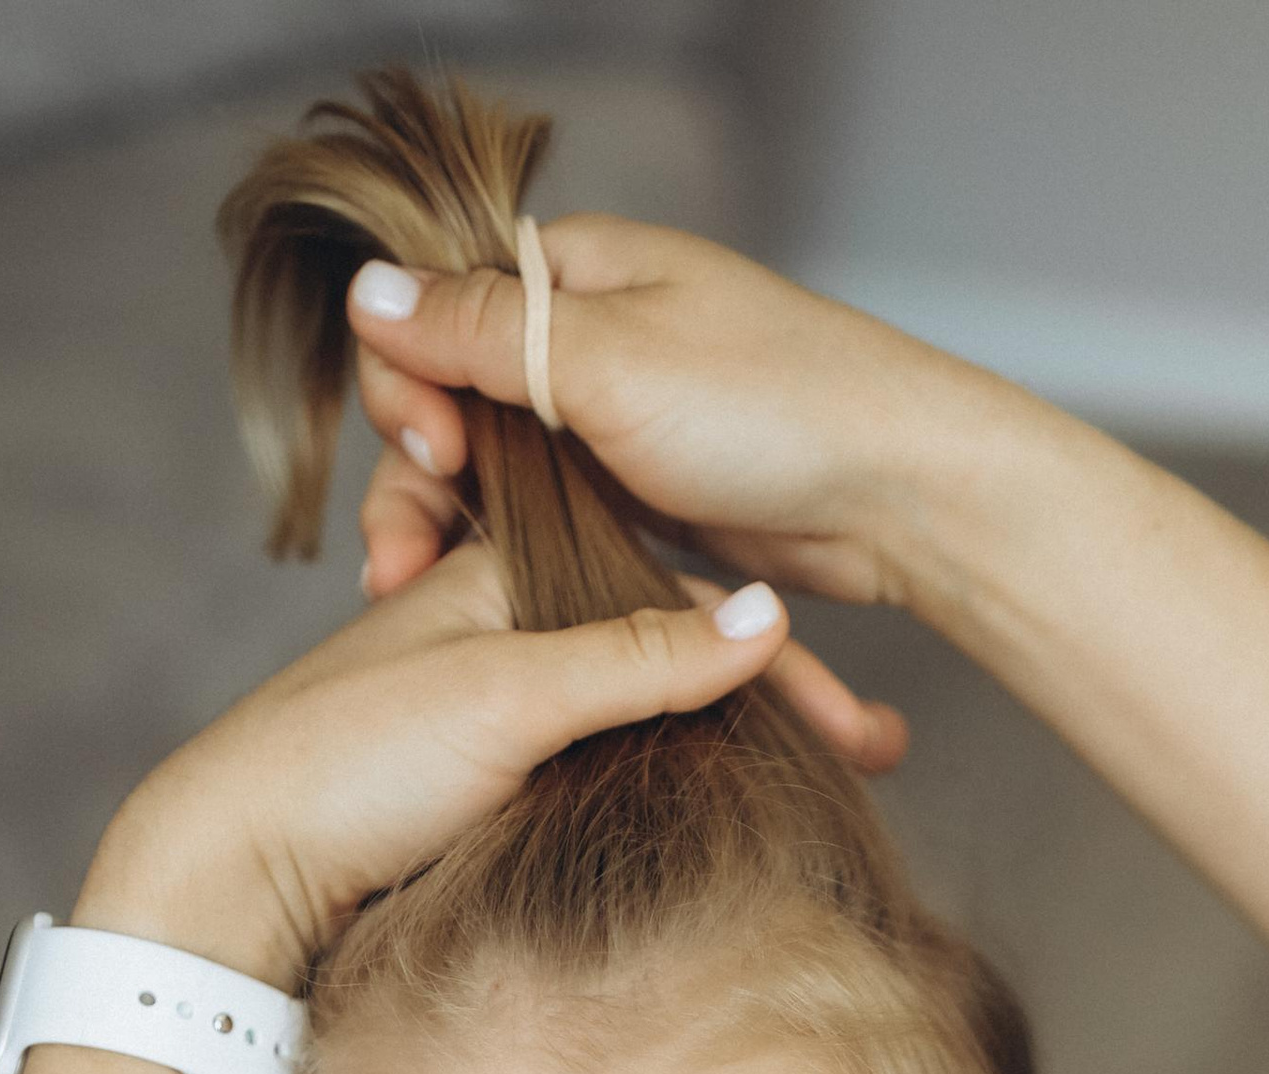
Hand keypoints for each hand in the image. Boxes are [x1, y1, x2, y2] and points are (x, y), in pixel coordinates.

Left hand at [74, 539, 797, 988]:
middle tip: (878, 754)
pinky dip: (683, 786)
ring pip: (651, 716)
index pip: (678, 599)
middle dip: (782, 703)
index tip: (862, 727)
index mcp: (508, 570)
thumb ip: (639, 655)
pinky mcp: (494, 786)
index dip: (778, 660)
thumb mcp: (505, 693)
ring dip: (743, 748)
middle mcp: (513, 630)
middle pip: (676, 656)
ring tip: (836, 784)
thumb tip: (769, 614)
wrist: (237, 871)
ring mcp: (506, 713)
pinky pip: (613, 771)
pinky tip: (732, 814)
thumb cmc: (344, 761)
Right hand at [348, 220, 1024, 668]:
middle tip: (403, 560)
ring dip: (458, 526)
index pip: (438, 312)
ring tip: (417, 593)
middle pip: (456, 397)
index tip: (432, 455)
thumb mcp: (610, 362)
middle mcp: (589, 337)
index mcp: (575, 273)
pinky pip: (553, 515)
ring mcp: (618, 419)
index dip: (409, 384)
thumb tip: (366, 293)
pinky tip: (486, 604)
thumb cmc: (777, 408)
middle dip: (420, 473)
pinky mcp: (647, 494)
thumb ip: (482, 334)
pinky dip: (516, 551)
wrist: (902, 493)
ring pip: (500, 466)